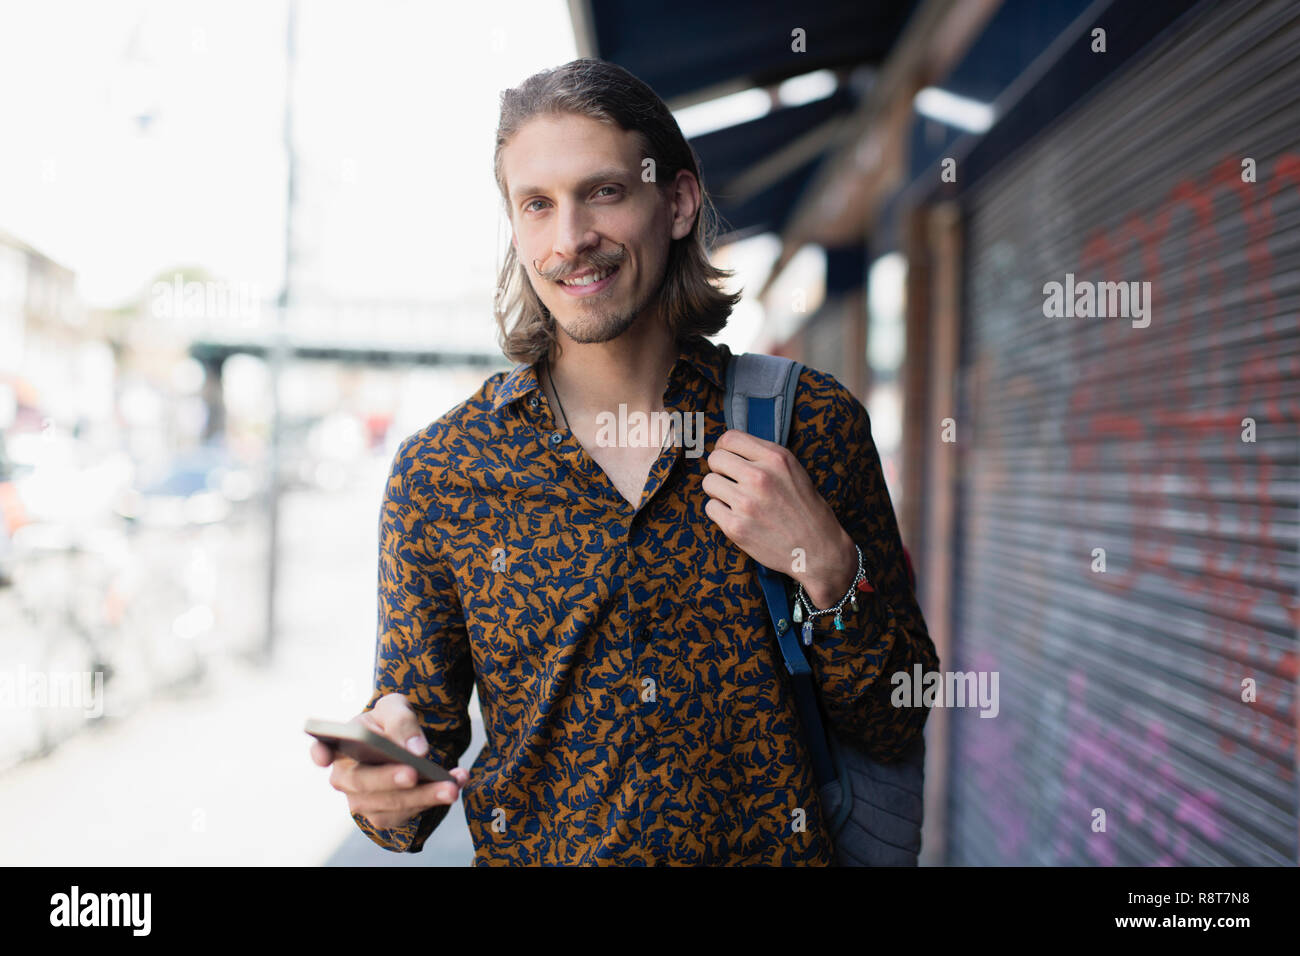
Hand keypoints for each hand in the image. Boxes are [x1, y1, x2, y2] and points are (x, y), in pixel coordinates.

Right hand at [309, 692, 469, 830]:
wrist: (402, 745)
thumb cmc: (389, 724)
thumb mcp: (395, 708)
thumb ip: (401, 720)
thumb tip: (415, 748)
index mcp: (339, 746)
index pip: (321, 750)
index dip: (320, 753)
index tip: (323, 755)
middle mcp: (345, 778)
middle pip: (362, 782)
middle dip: (389, 779)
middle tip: (413, 774)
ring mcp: (362, 801)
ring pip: (390, 803)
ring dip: (424, 795)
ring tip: (452, 785)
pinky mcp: (384, 815)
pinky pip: (408, 814)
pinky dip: (434, 800)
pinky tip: (456, 784)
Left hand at [703, 429, 855, 607]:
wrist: (817, 549)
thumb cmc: (805, 509)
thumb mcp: (793, 470)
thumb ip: (764, 456)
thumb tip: (729, 448)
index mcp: (775, 458)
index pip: (730, 438)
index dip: (724, 448)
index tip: (728, 457)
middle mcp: (759, 477)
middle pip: (715, 459)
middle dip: (719, 469)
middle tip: (731, 481)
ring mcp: (746, 502)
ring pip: (709, 483)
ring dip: (718, 491)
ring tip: (736, 500)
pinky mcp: (736, 527)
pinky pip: (710, 507)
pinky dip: (720, 512)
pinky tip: (738, 516)